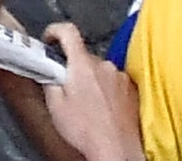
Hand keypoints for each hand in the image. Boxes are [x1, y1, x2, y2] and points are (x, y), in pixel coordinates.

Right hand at [36, 19, 146, 160]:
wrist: (116, 150)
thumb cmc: (86, 131)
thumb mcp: (55, 106)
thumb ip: (50, 81)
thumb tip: (49, 71)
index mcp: (82, 65)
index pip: (68, 31)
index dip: (54, 31)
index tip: (50, 39)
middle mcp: (104, 66)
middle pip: (84, 54)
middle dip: (74, 66)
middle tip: (67, 87)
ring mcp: (121, 78)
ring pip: (100, 70)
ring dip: (92, 80)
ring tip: (87, 104)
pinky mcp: (132, 91)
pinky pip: (114, 82)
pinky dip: (106, 90)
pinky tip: (102, 109)